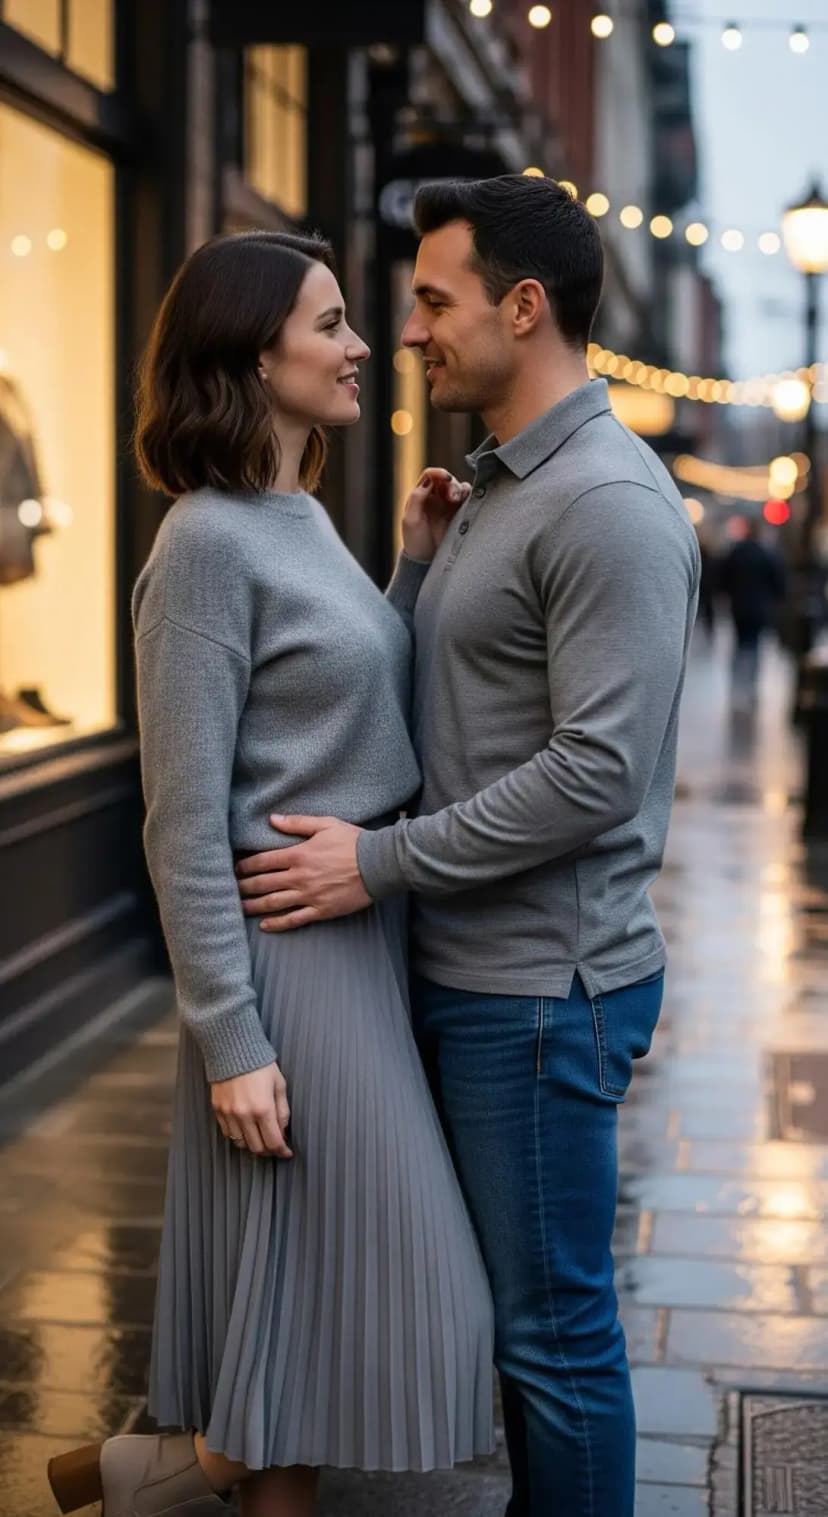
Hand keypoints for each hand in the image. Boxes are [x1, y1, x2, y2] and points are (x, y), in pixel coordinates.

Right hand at [211, 1061, 292, 1157]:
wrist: (233, 1049)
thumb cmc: (261, 1064)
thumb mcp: (279, 1084)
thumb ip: (282, 1110)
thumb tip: (283, 1131)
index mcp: (263, 1108)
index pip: (273, 1141)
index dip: (282, 1151)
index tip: (287, 1153)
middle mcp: (244, 1115)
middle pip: (257, 1147)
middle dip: (268, 1150)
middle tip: (275, 1146)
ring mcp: (229, 1113)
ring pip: (241, 1143)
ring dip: (252, 1144)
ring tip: (260, 1138)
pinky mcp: (217, 1110)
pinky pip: (227, 1133)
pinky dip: (238, 1136)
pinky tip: (245, 1129)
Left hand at [237, 815, 370, 931]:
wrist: (378, 865)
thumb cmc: (353, 842)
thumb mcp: (326, 825)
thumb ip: (297, 823)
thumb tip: (272, 819)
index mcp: (299, 854)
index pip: (263, 861)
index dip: (245, 866)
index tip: (234, 869)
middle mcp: (299, 877)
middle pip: (263, 884)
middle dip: (244, 887)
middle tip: (230, 890)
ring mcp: (309, 896)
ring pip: (273, 903)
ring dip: (254, 906)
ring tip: (239, 908)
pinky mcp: (321, 910)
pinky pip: (294, 919)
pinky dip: (277, 924)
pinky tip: (265, 925)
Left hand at [401, 468, 471, 561]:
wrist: (426, 562)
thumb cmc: (415, 542)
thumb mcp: (410, 520)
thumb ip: (417, 498)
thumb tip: (429, 479)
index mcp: (421, 496)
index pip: (430, 476)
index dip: (438, 473)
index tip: (446, 478)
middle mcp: (436, 498)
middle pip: (447, 480)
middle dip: (451, 484)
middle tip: (452, 496)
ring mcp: (449, 506)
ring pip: (459, 488)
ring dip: (461, 490)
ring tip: (458, 500)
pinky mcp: (460, 515)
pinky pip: (468, 500)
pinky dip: (470, 498)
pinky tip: (469, 503)